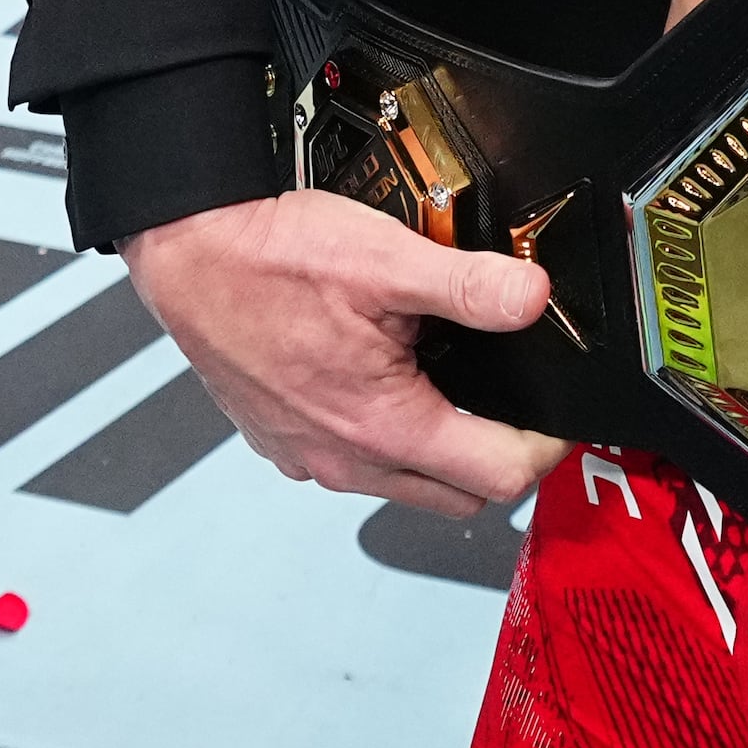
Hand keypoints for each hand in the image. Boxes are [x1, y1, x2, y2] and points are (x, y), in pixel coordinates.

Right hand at [120, 191, 564, 517]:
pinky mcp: (282, 441)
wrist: (188, 253)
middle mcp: (345, 460)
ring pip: (406, 481)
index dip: (545, 446)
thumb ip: (471, 285)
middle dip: (500, 456)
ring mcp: (309, 457)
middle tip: (516, 401)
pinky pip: (355, 461)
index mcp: (383, 427)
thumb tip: (535, 297)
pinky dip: (386, 433)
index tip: (559, 414)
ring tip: (454, 380)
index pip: (500, 478)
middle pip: (460, 494)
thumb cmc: (271, 260)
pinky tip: (387, 375)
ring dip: (442, 447)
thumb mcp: (387, 259)